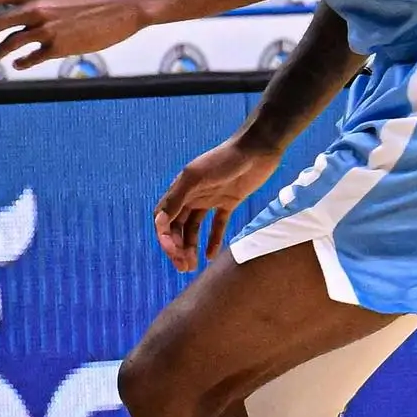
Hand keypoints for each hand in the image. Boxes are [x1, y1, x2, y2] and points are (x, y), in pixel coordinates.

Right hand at [153, 133, 287, 271]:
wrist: (257, 149)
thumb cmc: (224, 160)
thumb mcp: (196, 177)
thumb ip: (177, 198)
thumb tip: (159, 222)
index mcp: (180, 189)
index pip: (164, 219)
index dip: (165, 238)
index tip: (174, 253)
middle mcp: (192, 195)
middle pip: (177, 227)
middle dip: (177, 248)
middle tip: (184, 267)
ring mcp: (210, 199)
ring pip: (193, 228)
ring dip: (191, 247)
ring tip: (193, 266)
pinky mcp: (229, 202)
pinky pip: (217, 225)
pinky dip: (213, 240)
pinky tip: (211, 256)